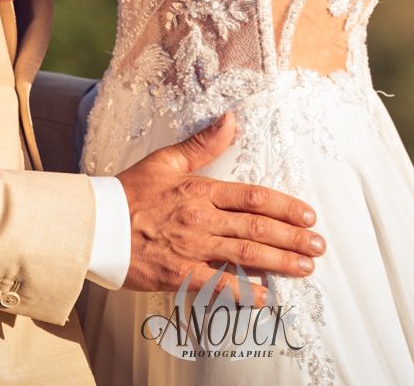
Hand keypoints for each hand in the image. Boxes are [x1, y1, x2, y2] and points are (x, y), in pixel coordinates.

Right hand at [116, 113, 324, 296]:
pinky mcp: (179, 275)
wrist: (96, 225)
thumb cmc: (130, 192)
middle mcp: (202, 219)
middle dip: (292, 238)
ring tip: (305, 267)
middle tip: (318, 246)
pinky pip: (219, 284)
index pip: (254, 197)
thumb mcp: (167, 160)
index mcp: (201, 191)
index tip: (308, 215)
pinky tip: (268, 294)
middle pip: (258, 228)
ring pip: (246, 255)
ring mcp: (192, 248)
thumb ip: (203, 143)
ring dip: (280, 262)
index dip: (286, 207)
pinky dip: (246, 291)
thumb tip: (231, 119)